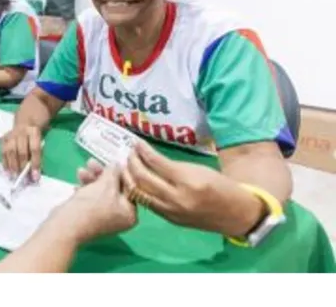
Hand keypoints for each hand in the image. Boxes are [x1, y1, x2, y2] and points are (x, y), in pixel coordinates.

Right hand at [0, 125, 42, 180]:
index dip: (35, 163)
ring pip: (10, 151)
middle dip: (22, 166)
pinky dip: (4, 161)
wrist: (27, 117)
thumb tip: (35, 173)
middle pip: (21, 151)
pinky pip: (2, 151)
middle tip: (23, 179)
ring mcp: (11, 134)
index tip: (35, 177)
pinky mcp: (4, 137)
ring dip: (12, 165)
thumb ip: (39, 154)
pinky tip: (6, 170)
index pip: (34, 149)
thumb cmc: (36, 133)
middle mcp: (21, 131)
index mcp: (33, 131)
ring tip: (13, 176)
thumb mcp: (42, 139)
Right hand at [47, 165, 136, 243]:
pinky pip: (92, 199)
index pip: (129, 188)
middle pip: (114, 189)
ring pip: (101, 192)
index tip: (113, 160)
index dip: (120, 172)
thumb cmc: (92, 205)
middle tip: (91, 163)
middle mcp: (120, 218)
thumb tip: (117, 164)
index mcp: (130, 214)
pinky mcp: (91, 218)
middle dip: (101, 175)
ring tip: (80, 171)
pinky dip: (86, 190)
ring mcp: (105, 219)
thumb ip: (113, 172)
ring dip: (91, 180)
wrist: (67, 224)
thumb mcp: (106, 184)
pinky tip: (76, 185)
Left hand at [122, 140, 263, 236]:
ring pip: (139, 193)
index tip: (136, 143)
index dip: (142, 151)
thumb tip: (147, 156)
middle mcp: (176, 197)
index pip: (156, 163)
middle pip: (142, 178)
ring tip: (126, 166)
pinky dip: (137, 191)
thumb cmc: (219, 186)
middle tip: (129, 153)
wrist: (236, 214)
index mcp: (187, 180)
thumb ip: (172, 165)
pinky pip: (146, 203)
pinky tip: (135, 181)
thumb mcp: (199, 169)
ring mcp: (171, 211)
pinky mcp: (169, 219)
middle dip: (131, 163)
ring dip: (129, 178)